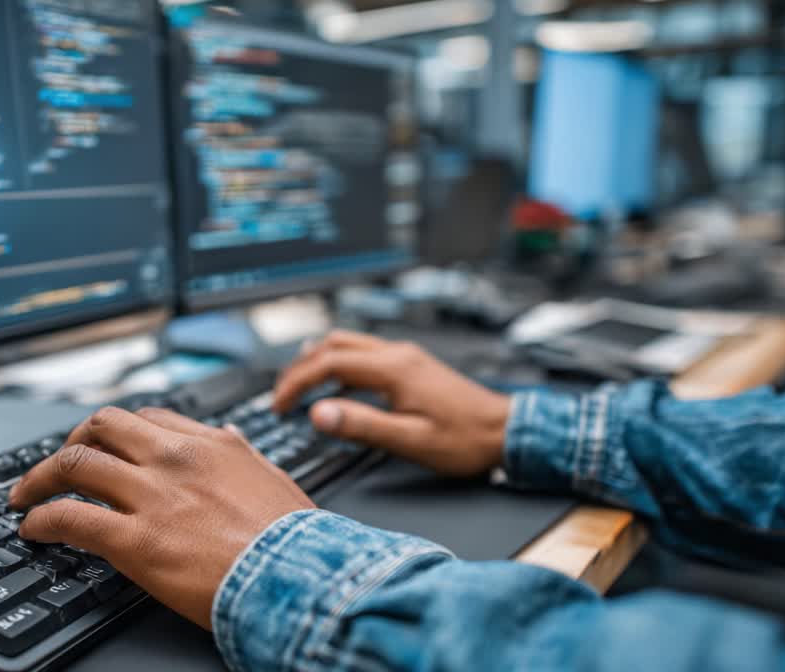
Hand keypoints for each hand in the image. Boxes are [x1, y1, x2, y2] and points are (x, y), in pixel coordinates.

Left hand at [9, 407, 314, 630]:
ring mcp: (152, 496)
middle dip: (69, 441)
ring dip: (41, 478)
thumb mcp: (273, 478)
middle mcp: (175, 459)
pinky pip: (70, 517)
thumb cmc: (295, 540)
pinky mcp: (136, 540)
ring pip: (76, 463)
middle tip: (55, 465)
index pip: (147, 417)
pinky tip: (33, 529)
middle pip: (102, 426)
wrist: (299, 578)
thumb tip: (227, 436)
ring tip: (26, 497)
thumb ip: (242, 455)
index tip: (102, 446)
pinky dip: (42, 519)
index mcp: (210, 444)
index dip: (115, 431)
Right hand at [273, 330, 511, 476]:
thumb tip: (319, 414)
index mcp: (393, 369)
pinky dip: (341, 363)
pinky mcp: (412, 364)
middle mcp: (397, 354)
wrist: (507, 431)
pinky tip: (338, 384)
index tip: (278, 405)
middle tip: (281, 395)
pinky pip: (366, 353)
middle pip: (333, 346)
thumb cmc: (466, 440)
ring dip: (319, 361)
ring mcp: (405, 356)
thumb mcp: (410, 441)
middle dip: (300, 368)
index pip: (328, 363)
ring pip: (349, 344)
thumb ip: (362, 425)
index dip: (296, 382)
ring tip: (300, 386)